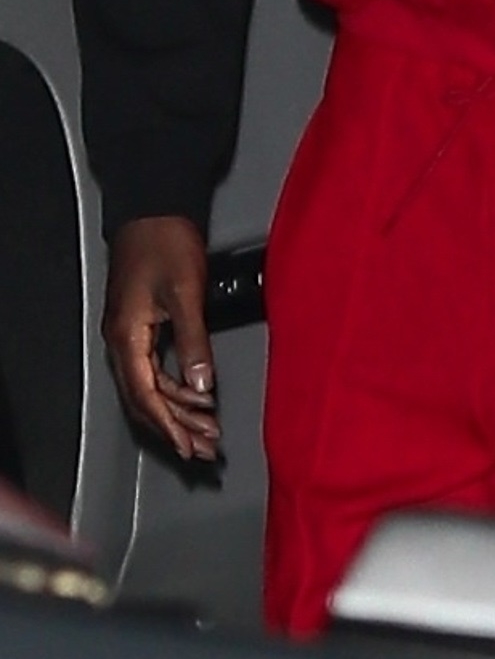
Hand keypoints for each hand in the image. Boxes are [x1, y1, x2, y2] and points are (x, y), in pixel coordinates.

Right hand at [103, 216, 220, 460]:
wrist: (154, 209)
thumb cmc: (166, 243)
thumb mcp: (185, 294)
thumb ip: (194, 342)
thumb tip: (202, 385)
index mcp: (127, 336)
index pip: (145, 395)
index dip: (168, 425)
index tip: (188, 448)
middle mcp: (122, 341)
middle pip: (144, 398)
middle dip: (175, 427)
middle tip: (204, 449)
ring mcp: (129, 334)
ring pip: (150, 386)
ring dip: (179, 410)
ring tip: (207, 430)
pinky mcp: (141, 326)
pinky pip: (155, 369)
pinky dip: (178, 387)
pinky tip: (199, 396)